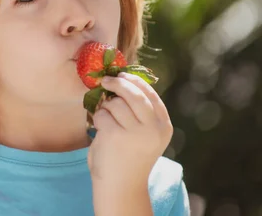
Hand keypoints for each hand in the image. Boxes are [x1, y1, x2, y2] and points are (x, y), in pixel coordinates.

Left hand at [87, 72, 172, 188]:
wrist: (120, 186)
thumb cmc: (129, 157)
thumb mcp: (144, 135)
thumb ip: (141, 112)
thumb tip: (124, 79)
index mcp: (163, 127)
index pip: (151, 95)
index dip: (136, 82)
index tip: (123, 75)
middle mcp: (153, 129)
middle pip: (134, 93)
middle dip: (118, 83)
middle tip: (106, 80)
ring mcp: (135, 133)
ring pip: (116, 103)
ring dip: (106, 107)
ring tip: (106, 121)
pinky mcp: (116, 136)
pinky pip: (102, 114)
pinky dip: (98, 119)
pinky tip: (101, 131)